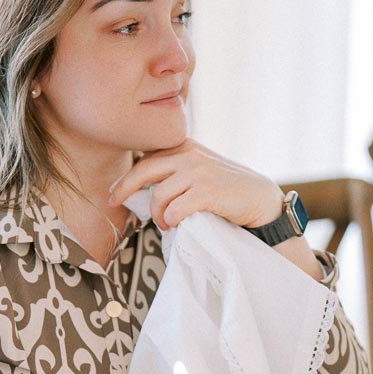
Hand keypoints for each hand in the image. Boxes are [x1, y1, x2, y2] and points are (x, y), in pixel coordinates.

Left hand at [108, 137, 283, 230]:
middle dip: (124, 188)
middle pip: (144, 170)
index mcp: (184, 148)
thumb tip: (141, 190)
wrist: (259, 199)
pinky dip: (172, 221)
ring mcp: (198, 172)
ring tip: (166, 224)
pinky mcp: (207, 191)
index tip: (113, 195)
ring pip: (159, 196)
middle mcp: (189, 155)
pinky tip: (177, 224)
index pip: (146, 160)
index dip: (126, 179)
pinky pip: (175, 210)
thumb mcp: (199, 172)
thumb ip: (176, 172)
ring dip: (157, 215)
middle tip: (113, 203)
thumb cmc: (226, 191)